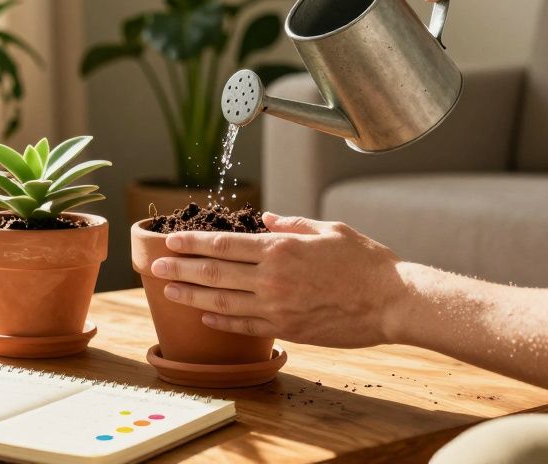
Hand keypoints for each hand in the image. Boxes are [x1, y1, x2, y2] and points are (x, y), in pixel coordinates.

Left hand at [150, 214, 405, 347]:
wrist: (392, 301)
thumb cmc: (366, 262)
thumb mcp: (329, 229)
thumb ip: (292, 224)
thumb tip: (264, 219)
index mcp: (281, 247)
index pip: (225, 243)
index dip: (193, 242)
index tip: (171, 239)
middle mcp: (272, 277)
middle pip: (215, 272)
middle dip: (181, 268)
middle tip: (154, 265)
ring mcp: (278, 306)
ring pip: (223, 301)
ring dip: (192, 296)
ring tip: (168, 291)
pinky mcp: (288, 329)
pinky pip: (246, 325)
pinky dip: (222, 321)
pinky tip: (204, 317)